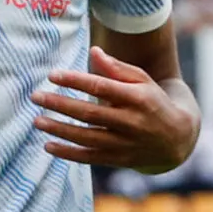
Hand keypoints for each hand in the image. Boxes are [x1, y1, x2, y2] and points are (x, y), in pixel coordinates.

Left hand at [31, 46, 198, 174]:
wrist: (177, 138)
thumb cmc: (153, 101)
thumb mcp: (142, 81)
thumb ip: (117, 68)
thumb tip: (94, 52)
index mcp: (138, 98)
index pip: (101, 87)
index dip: (75, 80)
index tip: (52, 74)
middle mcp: (131, 122)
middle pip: (89, 113)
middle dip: (59, 104)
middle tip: (35, 96)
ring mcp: (125, 144)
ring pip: (86, 137)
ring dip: (59, 130)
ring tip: (37, 120)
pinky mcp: (119, 160)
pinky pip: (90, 158)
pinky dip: (68, 154)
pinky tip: (48, 146)